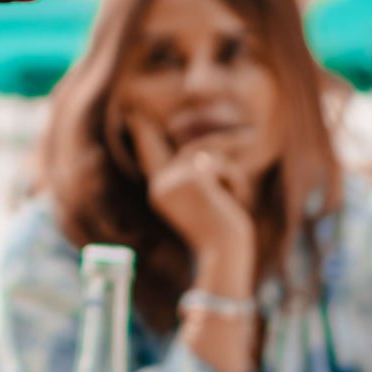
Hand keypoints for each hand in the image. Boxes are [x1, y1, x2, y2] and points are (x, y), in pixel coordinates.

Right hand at [128, 117, 263, 276]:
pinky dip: (235, 181)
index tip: (136, 117)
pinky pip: (220, 164)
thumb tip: (202, 155)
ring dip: (229, 177)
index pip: (152, 156)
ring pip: (209, 157)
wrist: (225, 254)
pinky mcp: (192, 178)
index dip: (143, 135)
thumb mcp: (206, 203)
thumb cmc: (222, 234)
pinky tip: (235, 202)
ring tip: (235, 201)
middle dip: (218, 157)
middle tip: (225, 145)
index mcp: (160, 193)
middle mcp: (161, 185)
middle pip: (189, 152)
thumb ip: (197, 178)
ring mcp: (174, 180)